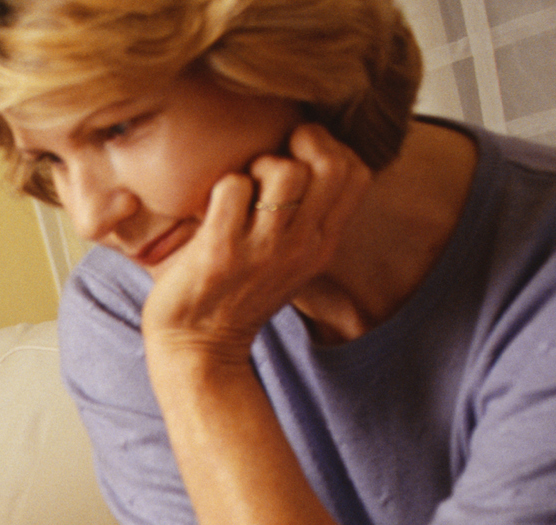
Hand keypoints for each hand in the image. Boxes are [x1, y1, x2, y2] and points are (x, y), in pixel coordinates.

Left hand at [142, 123, 370, 362]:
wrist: (198, 350)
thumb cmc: (236, 296)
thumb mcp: (289, 262)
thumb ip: (306, 219)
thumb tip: (306, 161)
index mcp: (322, 245)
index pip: (357, 174)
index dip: (332, 147)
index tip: (299, 152)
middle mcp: (301, 247)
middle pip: (330, 166)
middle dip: (300, 143)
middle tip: (269, 158)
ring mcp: (262, 251)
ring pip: (285, 172)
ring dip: (258, 164)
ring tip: (241, 188)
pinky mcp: (221, 253)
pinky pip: (233, 188)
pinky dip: (220, 187)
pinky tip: (210, 208)